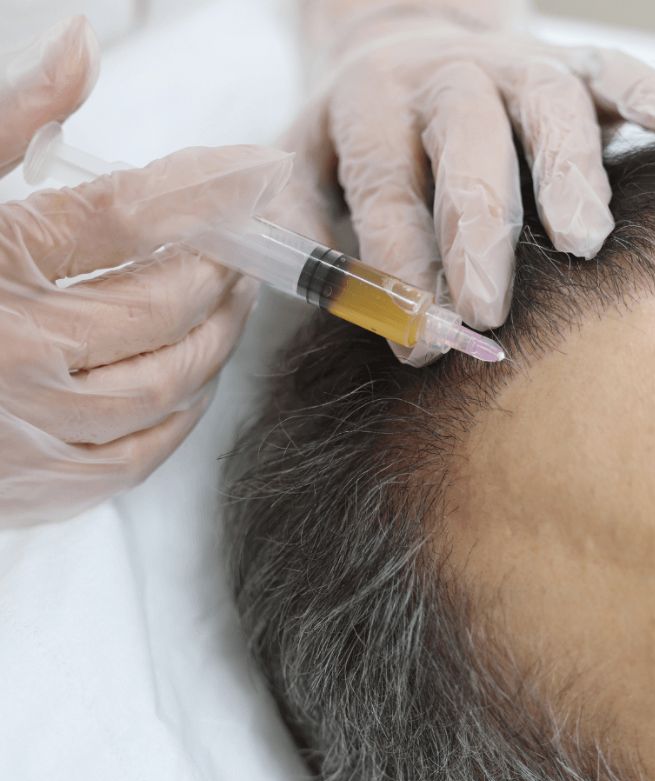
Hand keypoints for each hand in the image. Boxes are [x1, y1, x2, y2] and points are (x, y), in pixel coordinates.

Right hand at [0, 17, 292, 526]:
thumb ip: (11, 122)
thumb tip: (83, 45)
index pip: (127, 216)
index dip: (204, 189)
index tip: (255, 170)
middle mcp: (17, 359)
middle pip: (163, 306)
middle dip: (217, 268)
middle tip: (239, 247)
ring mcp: (35, 433)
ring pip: (169, 384)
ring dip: (214, 338)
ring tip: (227, 304)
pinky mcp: (44, 487)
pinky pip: (145, 453)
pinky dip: (183, 411)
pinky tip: (193, 376)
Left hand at [276, 6, 654, 363]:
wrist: (405, 44)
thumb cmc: (362, 131)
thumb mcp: (304, 165)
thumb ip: (300, 221)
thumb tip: (332, 291)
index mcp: (372, 103)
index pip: (385, 184)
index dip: (397, 260)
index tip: (413, 337)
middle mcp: (444, 76)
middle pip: (466, 148)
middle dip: (476, 233)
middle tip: (486, 309)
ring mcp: (511, 65)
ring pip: (546, 107)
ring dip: (568, 172)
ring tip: (583, 241)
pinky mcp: (568, 62)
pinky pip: (611, 69)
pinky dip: (649, 90)